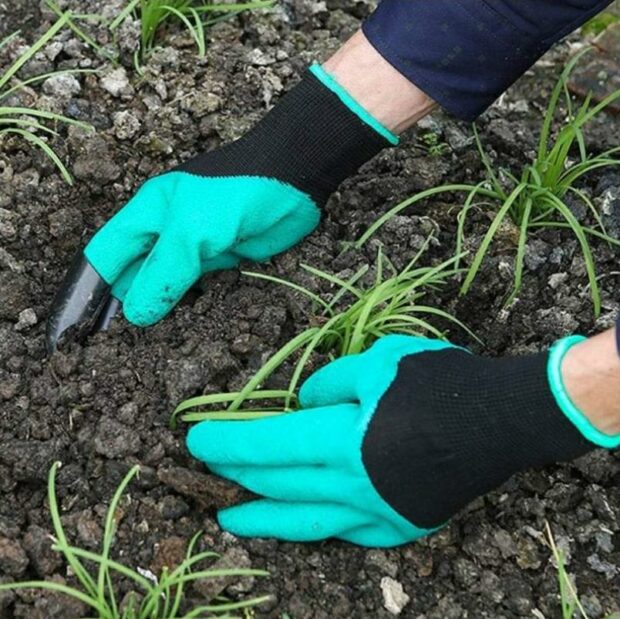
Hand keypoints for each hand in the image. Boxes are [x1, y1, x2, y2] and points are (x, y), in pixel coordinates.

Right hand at [46, 64, 391, 348]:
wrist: (295, 181)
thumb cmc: (236, 194)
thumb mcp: (191, 231)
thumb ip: (163, 272)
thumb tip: (134, 314)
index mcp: (146, 215)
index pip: (105, 257)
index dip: (88, 290)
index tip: (78, 327)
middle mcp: (164, 232)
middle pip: (133, 274)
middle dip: (123, 305)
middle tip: (110, 349)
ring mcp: (193, 248)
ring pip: (164, 285)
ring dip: (156, 310)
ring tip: (139, 348)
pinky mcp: (220, 261)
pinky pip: (196, 288)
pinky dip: (187, 306)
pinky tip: (179, 329)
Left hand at [187, 334, 597, 546]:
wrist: (504, 419)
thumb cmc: (439, 382)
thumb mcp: (379, 360)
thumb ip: (332, 383)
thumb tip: (305, 404)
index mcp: (343, 440)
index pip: (270, 443)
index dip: (229, 441)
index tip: (196, 440)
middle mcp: (353, 485)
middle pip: (281, 482)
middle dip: (239, 473)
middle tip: (208, 468)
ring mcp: (378, 512)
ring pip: (307, 521)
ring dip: (264, 518)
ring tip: (230, 519)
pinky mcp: (400, 524)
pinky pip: (347, 531)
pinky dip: (318, 525)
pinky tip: (302, 521)